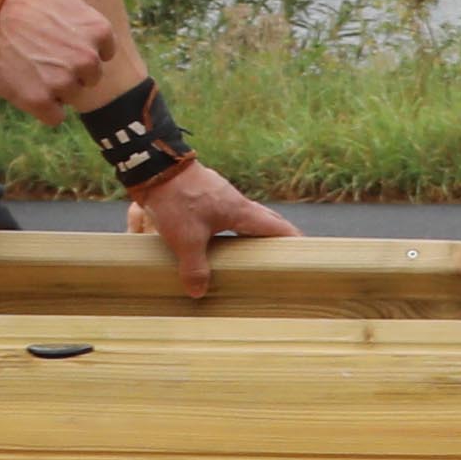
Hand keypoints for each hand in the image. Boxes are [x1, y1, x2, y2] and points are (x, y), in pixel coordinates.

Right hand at [0, 0, 136, 116]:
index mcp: (98, 30)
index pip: (103, 55)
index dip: (80, 48)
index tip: (58, 37)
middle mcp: (86, 58)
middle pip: (89, 78)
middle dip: (69, 69)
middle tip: (41, 51)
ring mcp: (63, 81)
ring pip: (71, 96)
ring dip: (54, 88)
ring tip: (30, 65)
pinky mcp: (40, 100)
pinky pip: (55, 117)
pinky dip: (42, 107)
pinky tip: (26, 85)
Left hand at [123, 162, 298, 298]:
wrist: (155, 167)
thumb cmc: (178, 200)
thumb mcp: (186, 239)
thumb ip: (195, 267)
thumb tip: (199, 292)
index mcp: (241, 212)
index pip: (276, 227)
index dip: (292, 239)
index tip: (305, 249)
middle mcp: (235, 203)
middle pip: (264, 220)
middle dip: (274, 236)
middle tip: (280, 253)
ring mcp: (218, 196)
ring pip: (242, 217)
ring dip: (249, 231)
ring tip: (248, 250)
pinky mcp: (202, 195)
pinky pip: (223, 214)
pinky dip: (227, 227)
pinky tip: (214, 237)